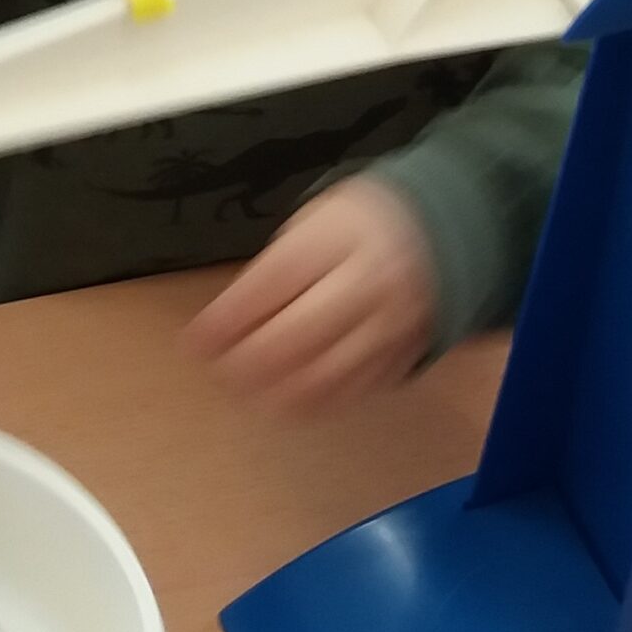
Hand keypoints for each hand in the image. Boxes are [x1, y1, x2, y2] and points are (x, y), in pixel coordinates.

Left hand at [185, 178, 436, 415]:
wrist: (437, 230)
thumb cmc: (356, 228)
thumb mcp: (308, 227)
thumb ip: (268, 274)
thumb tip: (219, 328)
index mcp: (337, 239)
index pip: (270, 286)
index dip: (226, 321)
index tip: (194, 343)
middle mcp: (368, 282)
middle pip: (295, 338)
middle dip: (245, 364)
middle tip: (219, 371)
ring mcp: (391, 324)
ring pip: (325, 376)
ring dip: (274, 394)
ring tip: (245, 394)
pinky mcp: (403, 355)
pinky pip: (353, 393)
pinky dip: (313, 404)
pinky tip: (287, 400)